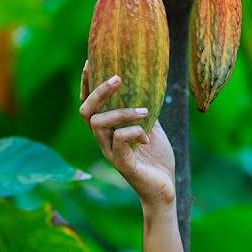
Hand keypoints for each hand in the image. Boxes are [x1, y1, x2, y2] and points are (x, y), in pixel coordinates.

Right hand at [79, 60, 176, 209]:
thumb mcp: (152, 127)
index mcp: (108, 130)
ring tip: (144, 111)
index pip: (89, 104)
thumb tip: (148, 86)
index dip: (86, 84)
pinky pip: (119, 141)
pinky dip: (134, 131)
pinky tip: (148, 136)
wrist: (165, 189)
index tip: (91, 62)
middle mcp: (104, 140)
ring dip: (122, 112)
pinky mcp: (122, 164)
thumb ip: (144, 110)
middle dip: (99, 91)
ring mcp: (110, 152)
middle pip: (86, 111)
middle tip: (118, 78)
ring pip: (98, 124)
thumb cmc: (157, 160)